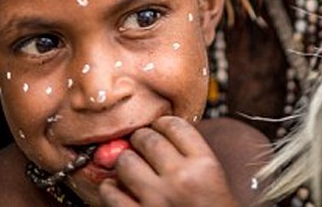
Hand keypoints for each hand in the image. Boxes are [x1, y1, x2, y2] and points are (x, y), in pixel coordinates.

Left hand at [97, 115, 240, 206]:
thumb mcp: (213, 178)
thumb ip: (192, 156)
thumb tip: (160, 134)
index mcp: (204, 165)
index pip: (176, 126)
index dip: (163, 123)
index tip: (158, 126)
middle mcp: (181, 178)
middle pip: (149, 139)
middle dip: (141, 138)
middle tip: (139, 142)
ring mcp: (157, 200)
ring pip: (127, 161)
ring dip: (125, 161)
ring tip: (128, 164)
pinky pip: (112, 195)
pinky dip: (109, 189)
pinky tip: (113, 188)